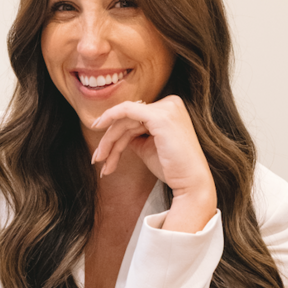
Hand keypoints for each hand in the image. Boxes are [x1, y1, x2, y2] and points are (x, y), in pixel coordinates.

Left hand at [90, 96, 216, 232]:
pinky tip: (98, 127)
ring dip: (109, 141)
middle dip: (110, 139)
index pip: (136, 119)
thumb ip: (135, 135)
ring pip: (125, 119)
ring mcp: (167, 108)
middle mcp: (171, 104)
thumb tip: (116, 132)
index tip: (102, 150)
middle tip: (97, 158)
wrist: (190, 183)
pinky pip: (126, 110)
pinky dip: (110, 117)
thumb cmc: (173, 169)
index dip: (116, 134)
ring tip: (100, 160)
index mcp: (171, 109)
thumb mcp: (149, 147)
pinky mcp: (159, 116)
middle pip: (129, 119)